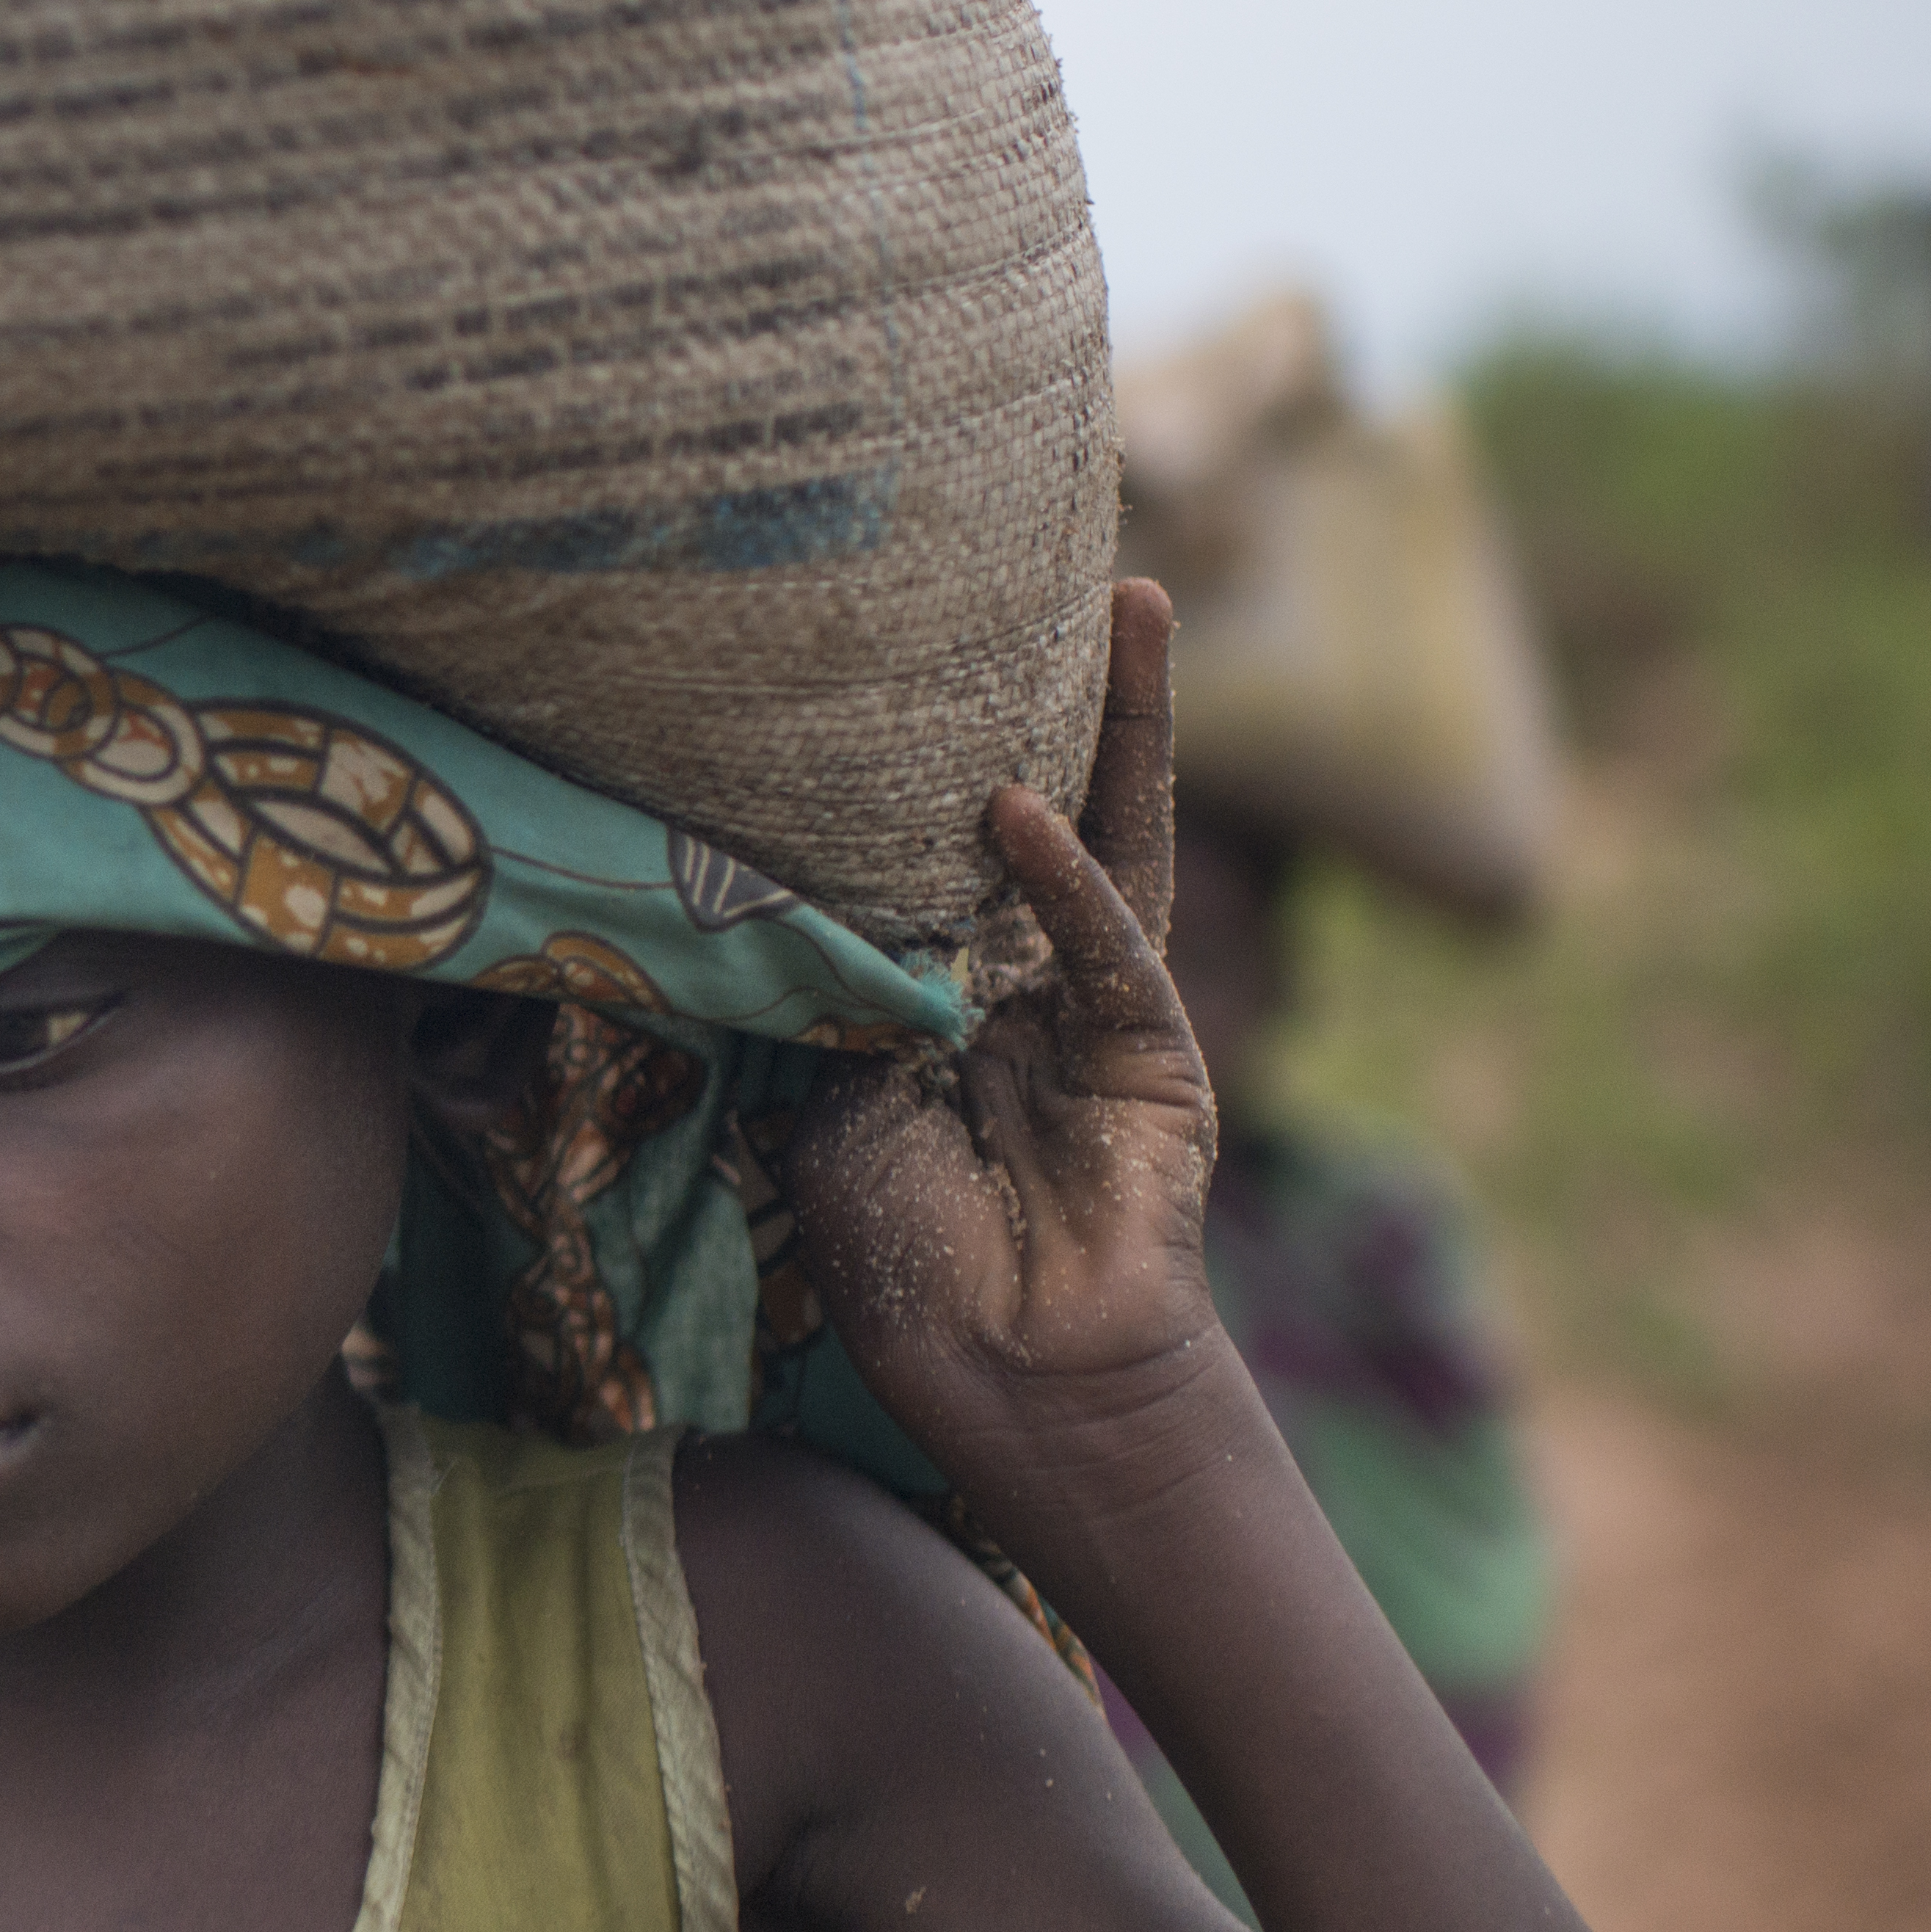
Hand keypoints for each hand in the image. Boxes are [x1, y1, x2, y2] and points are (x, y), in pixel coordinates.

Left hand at [782, 577, 1221, 1493]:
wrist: (1007, 1373)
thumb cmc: (910, 1259)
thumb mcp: (827, 1110)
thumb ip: (831, 1000)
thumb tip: (775, 897)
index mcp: (951, 987)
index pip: (940, 841)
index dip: (929, 751)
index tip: (907, 641)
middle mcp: (1033, 975)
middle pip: (1051, 805)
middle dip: (1064, 688)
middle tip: (1061, 557)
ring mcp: (1105, 1006)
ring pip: (1117, 837)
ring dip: (1131, 722)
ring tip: (1134, 604)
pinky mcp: (1155, 1052)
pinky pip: (1108, 948)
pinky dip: (1063, 880)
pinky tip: (1019, 809)